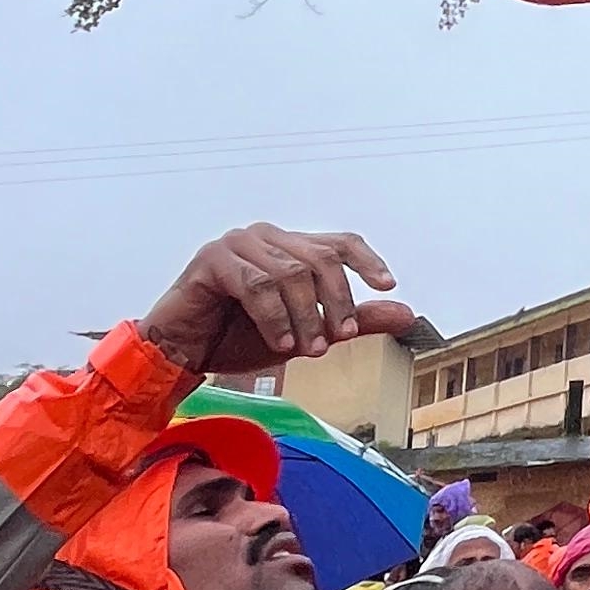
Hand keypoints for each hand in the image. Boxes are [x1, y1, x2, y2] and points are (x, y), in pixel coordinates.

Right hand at [140, 226, 412, 375]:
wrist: (183, 352)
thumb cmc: (239, 337)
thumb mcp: (307, 333)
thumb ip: (354, 321)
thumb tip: (407, 314)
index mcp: (290, 247)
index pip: (340, 243)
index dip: (368, 262)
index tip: (388, 286)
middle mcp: (267, 237)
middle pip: (321, 259)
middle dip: (336, 302)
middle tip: (339, 338)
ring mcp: (238, 244)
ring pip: (290, 273)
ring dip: (304, 317)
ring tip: (306, 350)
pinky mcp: (212, 260)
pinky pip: (256, 284)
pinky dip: (274, 318)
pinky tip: (278, 345)